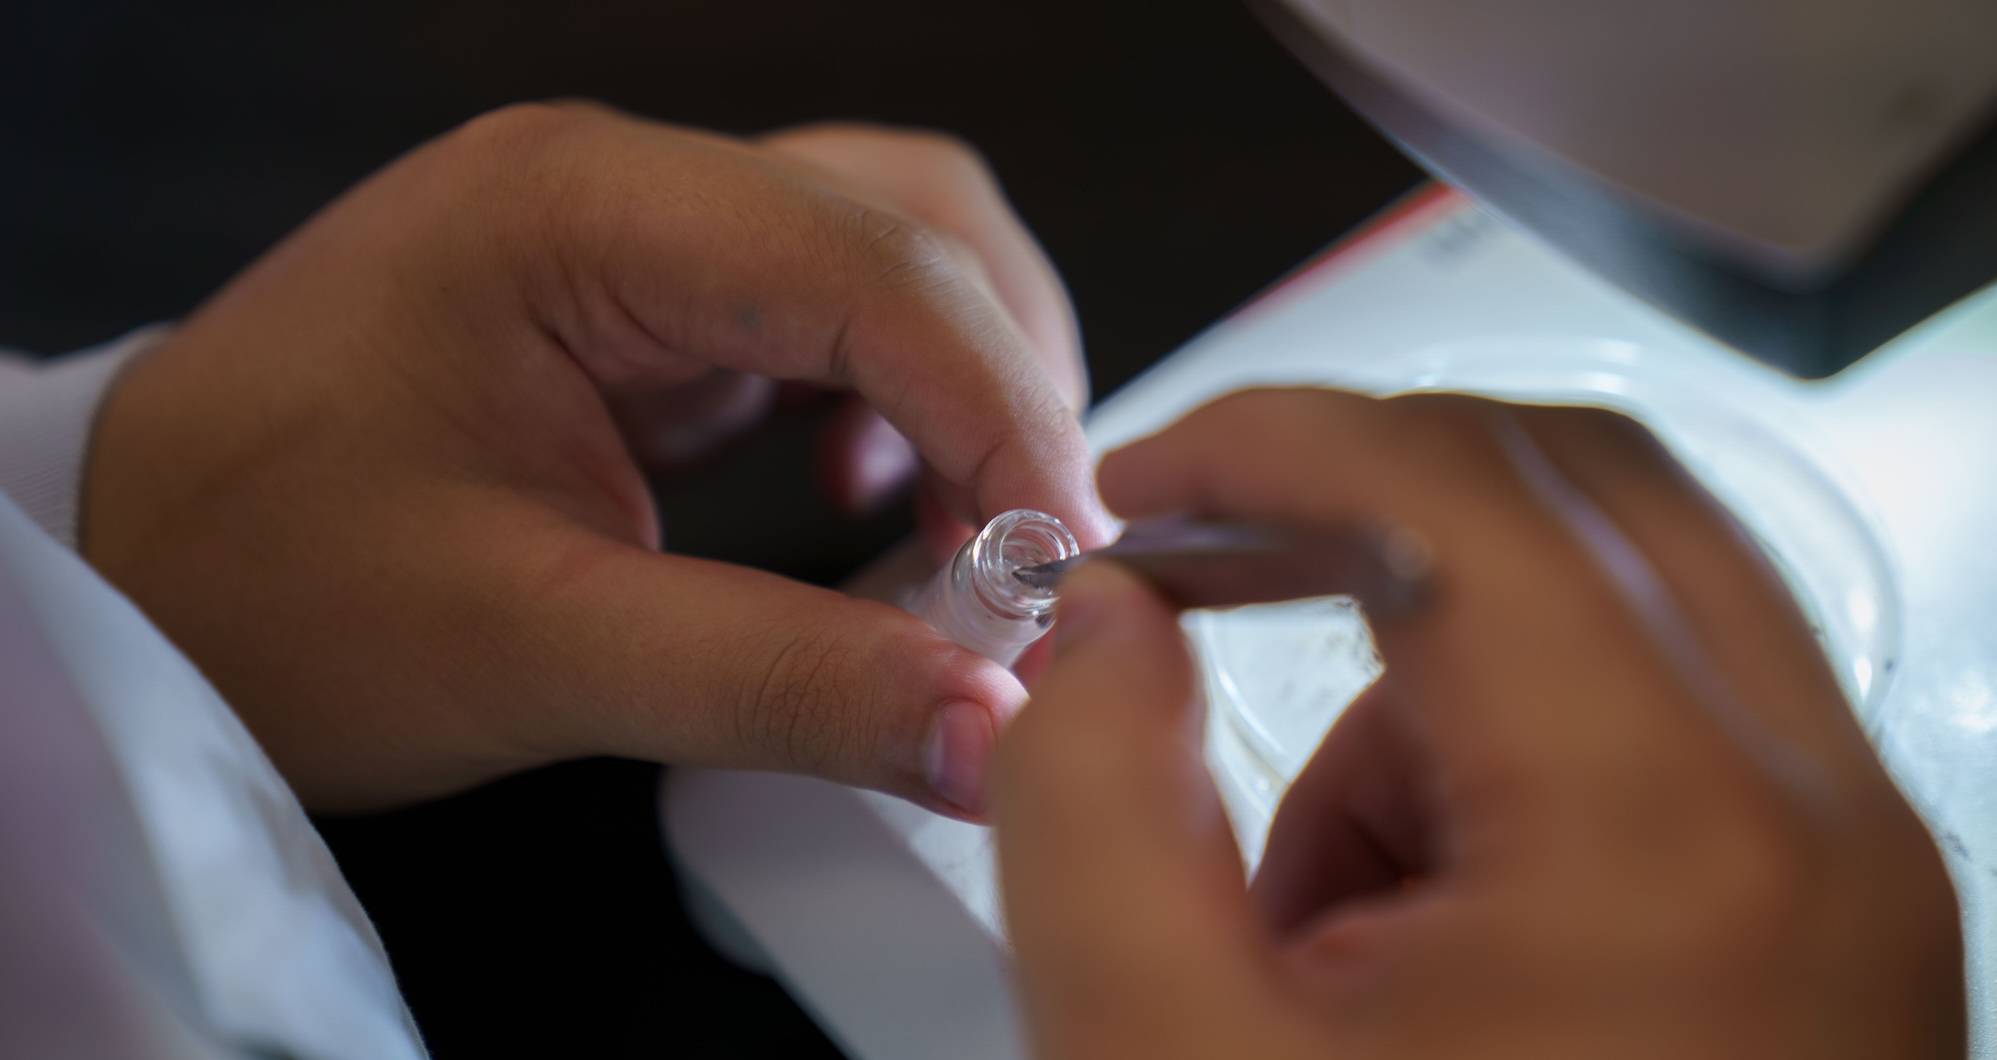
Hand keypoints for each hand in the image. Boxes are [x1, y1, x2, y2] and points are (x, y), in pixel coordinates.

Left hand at [82, 103, 1111, 814]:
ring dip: (960, 384)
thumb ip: (779, 684)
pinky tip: (866, 495)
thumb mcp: (534, 652)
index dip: (1001, 409)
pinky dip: (892, 399)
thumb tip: (992, 733)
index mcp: (574, 211)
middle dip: (1002, 383)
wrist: (129, 575)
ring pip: (886, 249)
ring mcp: (627, 232)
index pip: (868, 264)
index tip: (1063, 562)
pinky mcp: (636, 300)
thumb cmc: (271, 591)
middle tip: (1025, 555)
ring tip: (961, 534)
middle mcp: (615, 183)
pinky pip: (823, 311)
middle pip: (908, 219)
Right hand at [996, 389, 1961, 1057]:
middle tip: (1195, 581)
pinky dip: (1502, 784)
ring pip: (1607, 611)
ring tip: (1311, 927)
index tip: (1138, 486)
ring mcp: (1851, 871)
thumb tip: (1102, 630)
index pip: (1456, 479)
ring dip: (1421, 698)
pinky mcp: (1837, 926)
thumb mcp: (1159, 1059)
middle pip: (1565, 494)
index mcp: (1662, 830)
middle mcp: (1812, 818)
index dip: (1263, 439)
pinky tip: (1411, 971)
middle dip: (1345, 524)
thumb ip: (1086, 795)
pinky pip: (1653, 735)